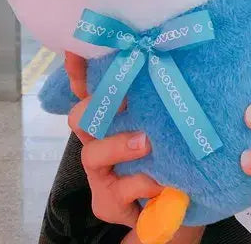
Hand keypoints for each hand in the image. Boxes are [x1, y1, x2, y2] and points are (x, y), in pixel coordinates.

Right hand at [66, 59, 204, 242]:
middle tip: (125, 98)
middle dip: (96, 106)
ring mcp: (101, 173)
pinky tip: (160, 179)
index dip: (79, 70)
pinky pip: (120, 189)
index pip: (88, 88)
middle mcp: (98, 141)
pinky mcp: (109, 201)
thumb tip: (171, 53)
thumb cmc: (167, 150)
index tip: (77, 50)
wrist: (173, 200)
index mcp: (111, 117)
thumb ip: (161, 92)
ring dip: (119, 145)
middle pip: (79, 118)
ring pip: (92, 154)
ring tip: (146, 142)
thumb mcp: (165, 116)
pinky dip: (141, 181)